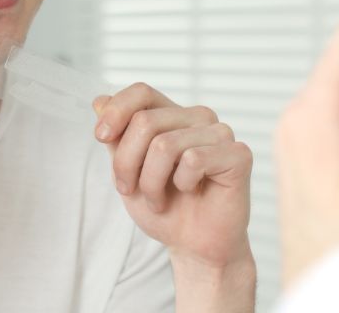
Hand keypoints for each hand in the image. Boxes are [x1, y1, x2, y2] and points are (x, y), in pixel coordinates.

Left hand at [93, 84, 252, 268]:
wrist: (193, 245)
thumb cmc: (163, 205)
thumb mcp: (125, 169)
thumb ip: (115, 136)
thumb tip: (99, 100)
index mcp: (171, 114)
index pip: (141, 92)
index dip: (116, 111)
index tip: (100, 138)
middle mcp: (197, 117)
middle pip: (145, 121)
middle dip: (126, 163)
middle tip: (130, 189)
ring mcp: (220, 133)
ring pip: (164, 144)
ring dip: (150, 182)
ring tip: (158, 198)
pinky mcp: (238, 155)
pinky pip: (194, 160)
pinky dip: (182, 183)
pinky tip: (191, 192)